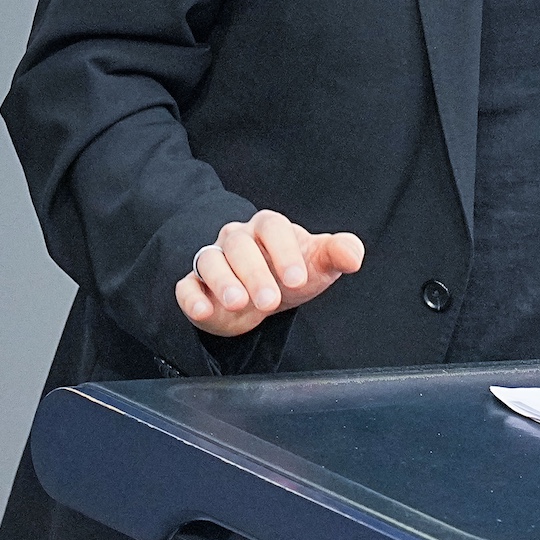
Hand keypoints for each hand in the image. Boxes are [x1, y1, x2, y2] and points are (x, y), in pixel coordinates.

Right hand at [177, 210, 364, 337]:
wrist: (266, 295)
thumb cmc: (293, 272)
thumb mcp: (319, 264)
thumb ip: (339, 253)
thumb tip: (354, 255)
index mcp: (268, 227)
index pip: (273, 228)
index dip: (284, 252)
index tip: (298, 280)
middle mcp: (237, 239)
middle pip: (239, 246)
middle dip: (254, 273)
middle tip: (271, 301)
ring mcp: (214, 260)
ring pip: (210, 261)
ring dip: (223, 282)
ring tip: (239, 303)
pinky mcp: (196, 286)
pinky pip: (186, 286)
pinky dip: (192, 299)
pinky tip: (204, 312)